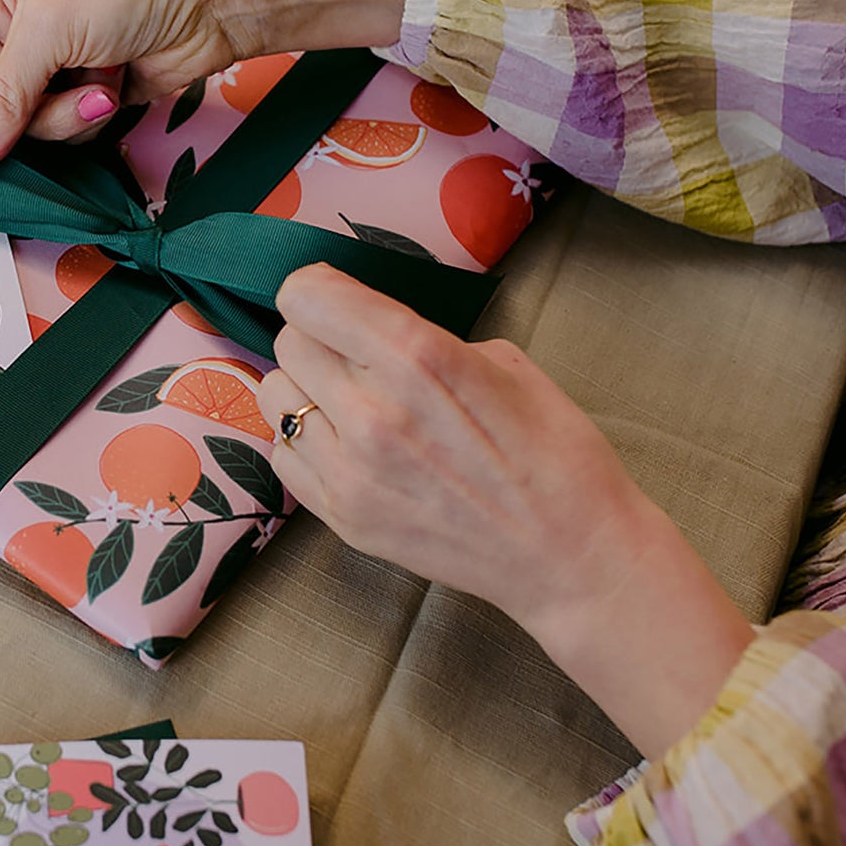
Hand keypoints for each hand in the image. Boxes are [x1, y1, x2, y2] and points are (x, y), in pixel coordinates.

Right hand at [0, 0, 425, 229]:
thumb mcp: (50, 30)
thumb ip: (1, 97)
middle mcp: (14, 18)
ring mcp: (56, 58)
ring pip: (25, 123)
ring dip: (59, 120)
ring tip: (99, 91)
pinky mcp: (91, 88)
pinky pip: (65, 129)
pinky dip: (85, 120)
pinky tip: (114, 91)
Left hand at [258, 265, 754, 757]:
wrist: (569, 557)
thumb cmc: (554, 453)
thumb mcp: (505, 363)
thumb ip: (426, 339)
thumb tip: (375, 332)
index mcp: (418, 358)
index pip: (307, 296)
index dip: (321, 289)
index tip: (341, 300)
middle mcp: (372, 411)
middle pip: (290, 340)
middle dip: (319, 336)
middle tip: (358, 354)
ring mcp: (352, 471)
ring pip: (276, 395)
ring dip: (305, 386)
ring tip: (350, 400)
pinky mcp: (343, 517)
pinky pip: (283, 453)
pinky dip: (305, 439)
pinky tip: (347, 444)